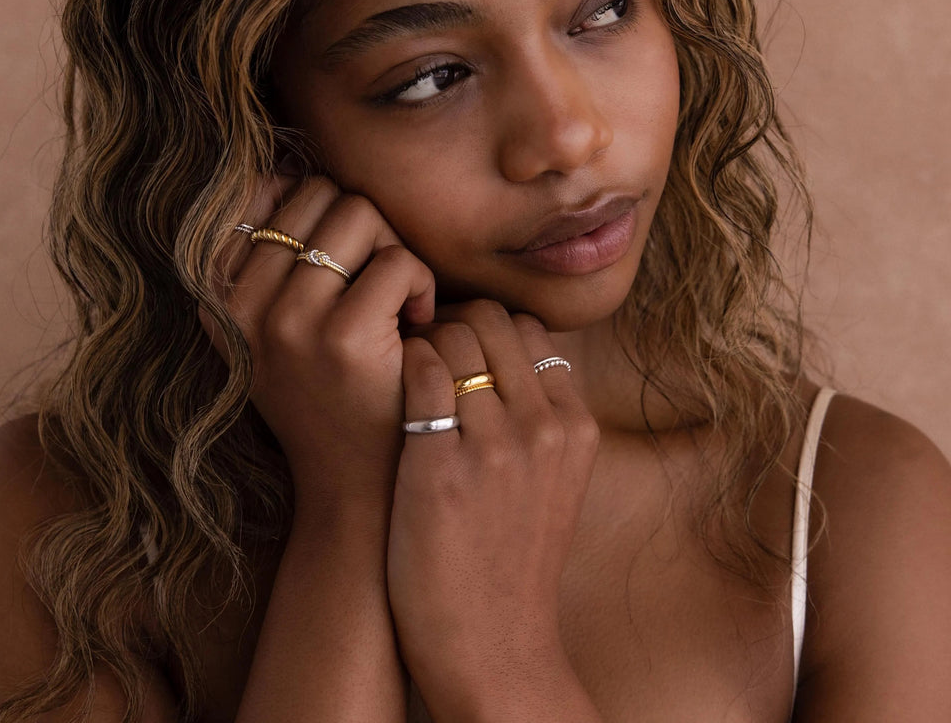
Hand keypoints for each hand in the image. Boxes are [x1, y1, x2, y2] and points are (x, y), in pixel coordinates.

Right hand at [199, 174, 434, 506]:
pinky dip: (423, 285)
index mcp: (217, 295)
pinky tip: (419, 326)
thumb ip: (272, 257)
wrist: (353, 487)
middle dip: (362, 226)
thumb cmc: (330, 392)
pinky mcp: (342, 339)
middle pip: (319, 192)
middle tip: (376, 281)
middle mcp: (239, 305)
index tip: (340, 256)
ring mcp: (286, 322)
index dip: (315, 206)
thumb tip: (293, 171)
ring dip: (393, 250)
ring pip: (359, 214)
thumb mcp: (276, 329)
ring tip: (397, 303)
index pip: (263, 190)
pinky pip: (398, 261)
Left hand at [387, 301, 599, 696]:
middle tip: (424, 347)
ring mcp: (495, 445)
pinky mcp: (440, 465)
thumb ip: (544, 415)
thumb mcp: (556, 479)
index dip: (487, 329)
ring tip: (404, 372)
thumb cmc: (512, 556)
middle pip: (492, 319)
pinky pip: (420, 370)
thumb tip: (505, 353)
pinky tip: (387, 389)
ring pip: (453, 335)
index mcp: (577, 426)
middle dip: (452, 322)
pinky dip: (401, 365)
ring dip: (422, 342)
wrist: (492, 645)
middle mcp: (545, 427)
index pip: (529, 329)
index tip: (459, 348)